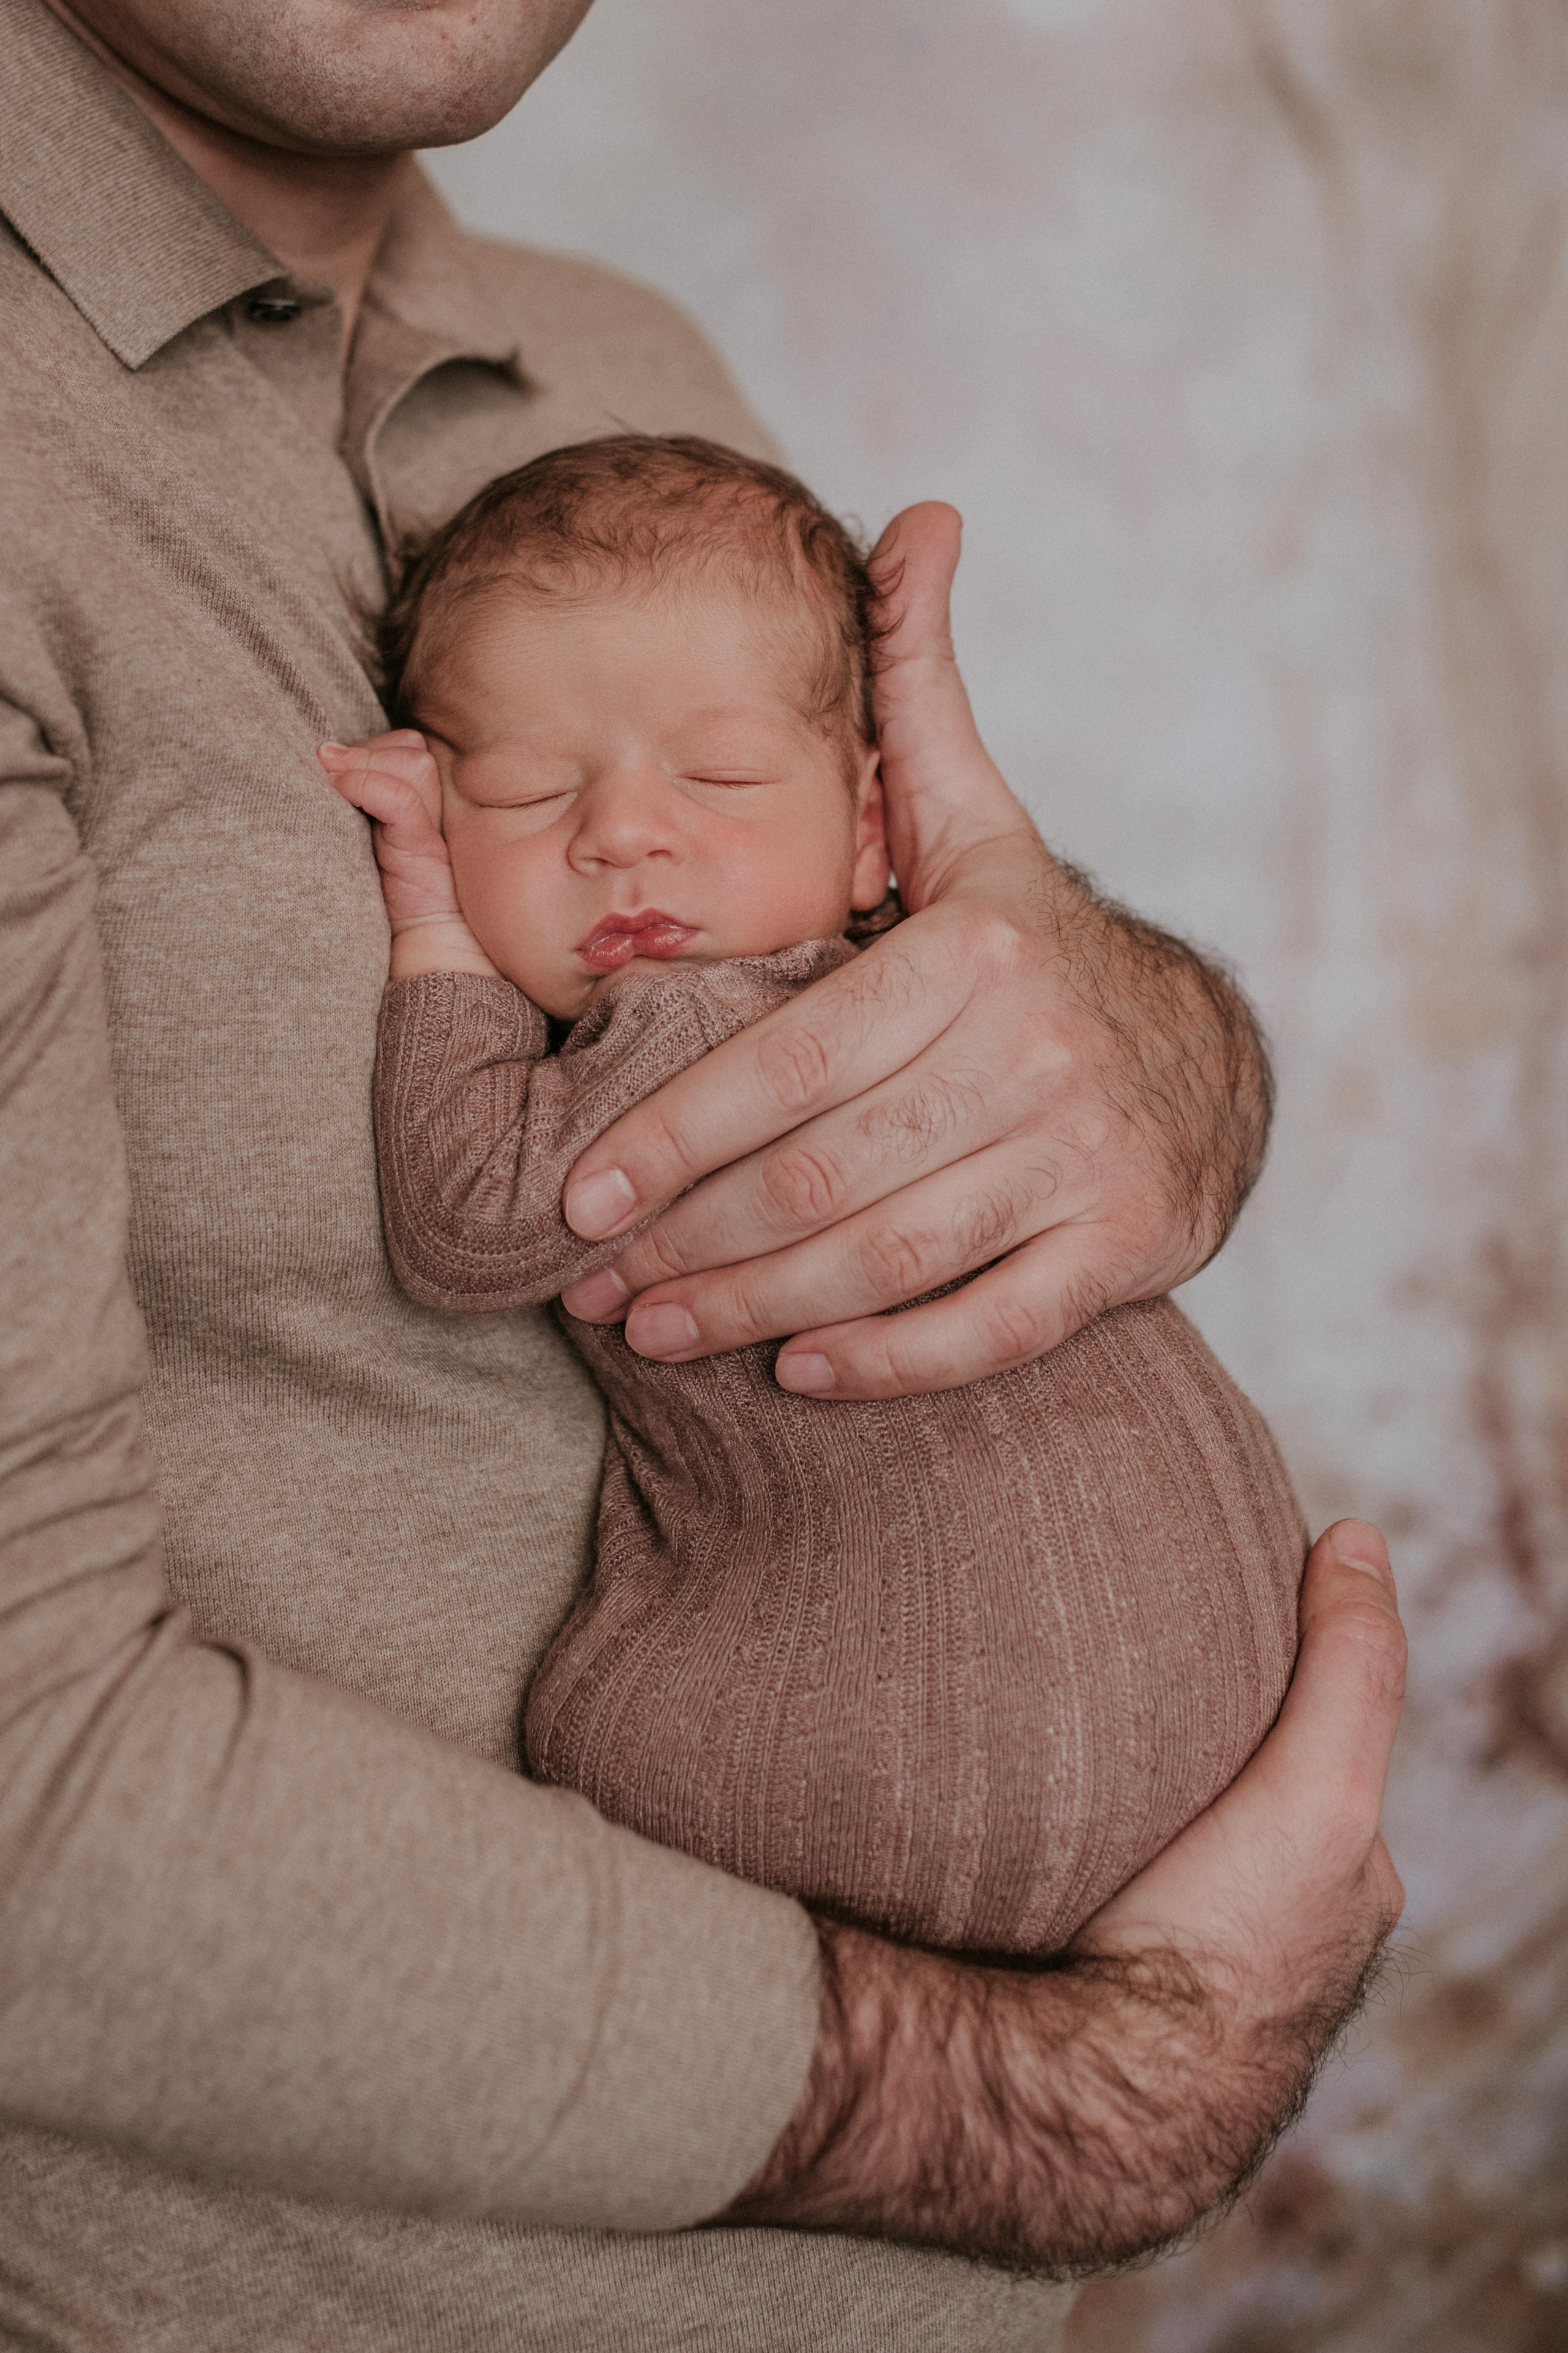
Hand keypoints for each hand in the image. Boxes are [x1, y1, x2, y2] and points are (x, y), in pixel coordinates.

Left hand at [320, 731, 496, 978]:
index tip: (333, 773)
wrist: (420, 950)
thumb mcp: (361, 838)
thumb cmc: (385, 899)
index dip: (369, 750)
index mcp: (424, 802)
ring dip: (365, 766)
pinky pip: (400, 798)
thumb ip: (355, 797)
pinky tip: (342, 796)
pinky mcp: (426, 849)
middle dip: (367, 753)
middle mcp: (437, 809)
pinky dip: (366, 786)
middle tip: (332, 780)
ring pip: (410, 762)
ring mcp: (435, 828)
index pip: (405, 745)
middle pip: (409, 746)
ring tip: (336, 791)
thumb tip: (322, 752)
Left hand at [558, 505, 1269, 1397]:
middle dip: (693, 1236)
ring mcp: (1085, 1158)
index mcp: (976, 949)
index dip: (672, 1133)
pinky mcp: (1124, 1249)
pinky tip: (799, 1375)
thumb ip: (919, 688)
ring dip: (757, 1307)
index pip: (790, 1059)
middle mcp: (1034, 1054)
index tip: (577, 1193)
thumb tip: (916, 518)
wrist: (1201, 1062)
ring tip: (655, 1332)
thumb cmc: (1031, 945)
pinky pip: (989, 1324)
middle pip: (825, 1171)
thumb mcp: (979, 816)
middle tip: (589, 1286)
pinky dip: (892, 1361)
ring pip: (889, 1257)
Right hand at [726, 1521, 1405, 2270]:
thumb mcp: (1320, 1787)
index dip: (1267, 1679)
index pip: (1317, 1757)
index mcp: (1340, 1892)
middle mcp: (1273, 1941)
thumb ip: (1350, 1668)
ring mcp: (1180, 1975)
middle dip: (1185, 1744)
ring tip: (1035, 1734)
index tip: (1196, 1613)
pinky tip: (1004, 1820)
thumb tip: (1360, 1537)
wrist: (1096, 2097)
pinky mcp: (1088, 1991)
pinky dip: (1057, 1853)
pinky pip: (1084, 1894)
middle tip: (1102, 1673)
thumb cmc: (1221, 1950)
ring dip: (1107, 1803)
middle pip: (1235, 1804)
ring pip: (1156, 1850)